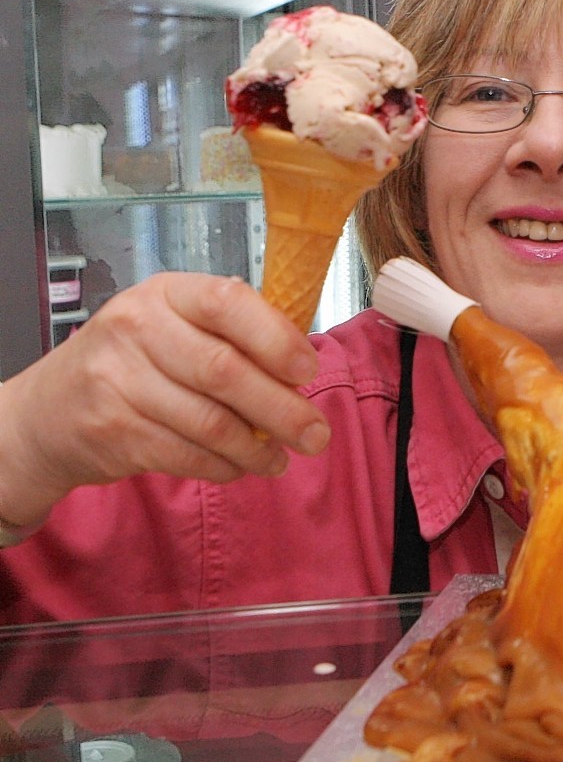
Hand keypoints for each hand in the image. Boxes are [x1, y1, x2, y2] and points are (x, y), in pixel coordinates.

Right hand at [0, 273, 330, 525]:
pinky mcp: (112, 430)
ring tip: (280, 459)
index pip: (227, 302)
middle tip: (316, 434)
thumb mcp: (172, 327)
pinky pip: (186, 455)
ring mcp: (118, 380)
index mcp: (165, 294)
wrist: (47, 411)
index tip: (309, 369)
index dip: (276, 338)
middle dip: (283, 409)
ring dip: (256, 448)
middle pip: (225, 371)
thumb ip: (230, 336)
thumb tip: (302, 367)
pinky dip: (223, 466)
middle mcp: (136, 329)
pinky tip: (241, 467)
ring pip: (210, 422)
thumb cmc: (132, 363)